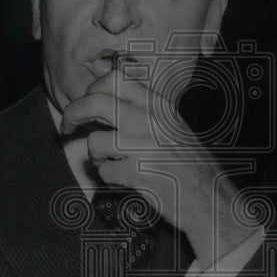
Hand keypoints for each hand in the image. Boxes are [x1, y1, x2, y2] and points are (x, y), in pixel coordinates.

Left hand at [61, 68, 252, 266]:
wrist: (210, 197)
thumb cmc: (187, 163)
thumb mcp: (170, 124)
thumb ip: (140, 109)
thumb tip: (98, 95)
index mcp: (158, 104)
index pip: (114, 79)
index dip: (92, 90)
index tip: (85, 103)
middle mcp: (150, 120)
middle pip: (94, 102)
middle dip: (72, 114)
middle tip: (66, 127)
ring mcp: (143, 146)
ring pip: (94, 142)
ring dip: (97, 157)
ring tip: (114, 164)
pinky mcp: (138, 173)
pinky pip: (104, 173)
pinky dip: (110, 180)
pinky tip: (127, 181)